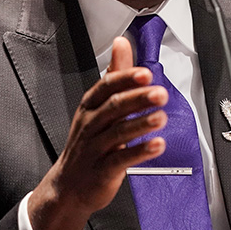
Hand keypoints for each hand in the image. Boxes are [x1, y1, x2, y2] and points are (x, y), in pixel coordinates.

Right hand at [28, 36, 167, 229]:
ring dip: (141, 124)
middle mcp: (90, 125)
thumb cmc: (88, 142)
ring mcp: (95, 148)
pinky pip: (122, 160)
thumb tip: (122, 43)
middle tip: (160, 93)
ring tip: (161, 117)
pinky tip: (158, 145)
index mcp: (90, 107)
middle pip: (113, 107)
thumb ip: (115, 75)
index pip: (106, 87)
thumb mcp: (97, 106)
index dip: (125, 79)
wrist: (69, 186)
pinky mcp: (102, 171)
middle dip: (137, 99)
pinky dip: (140, 152)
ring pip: (118, 133)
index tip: (145, 73)